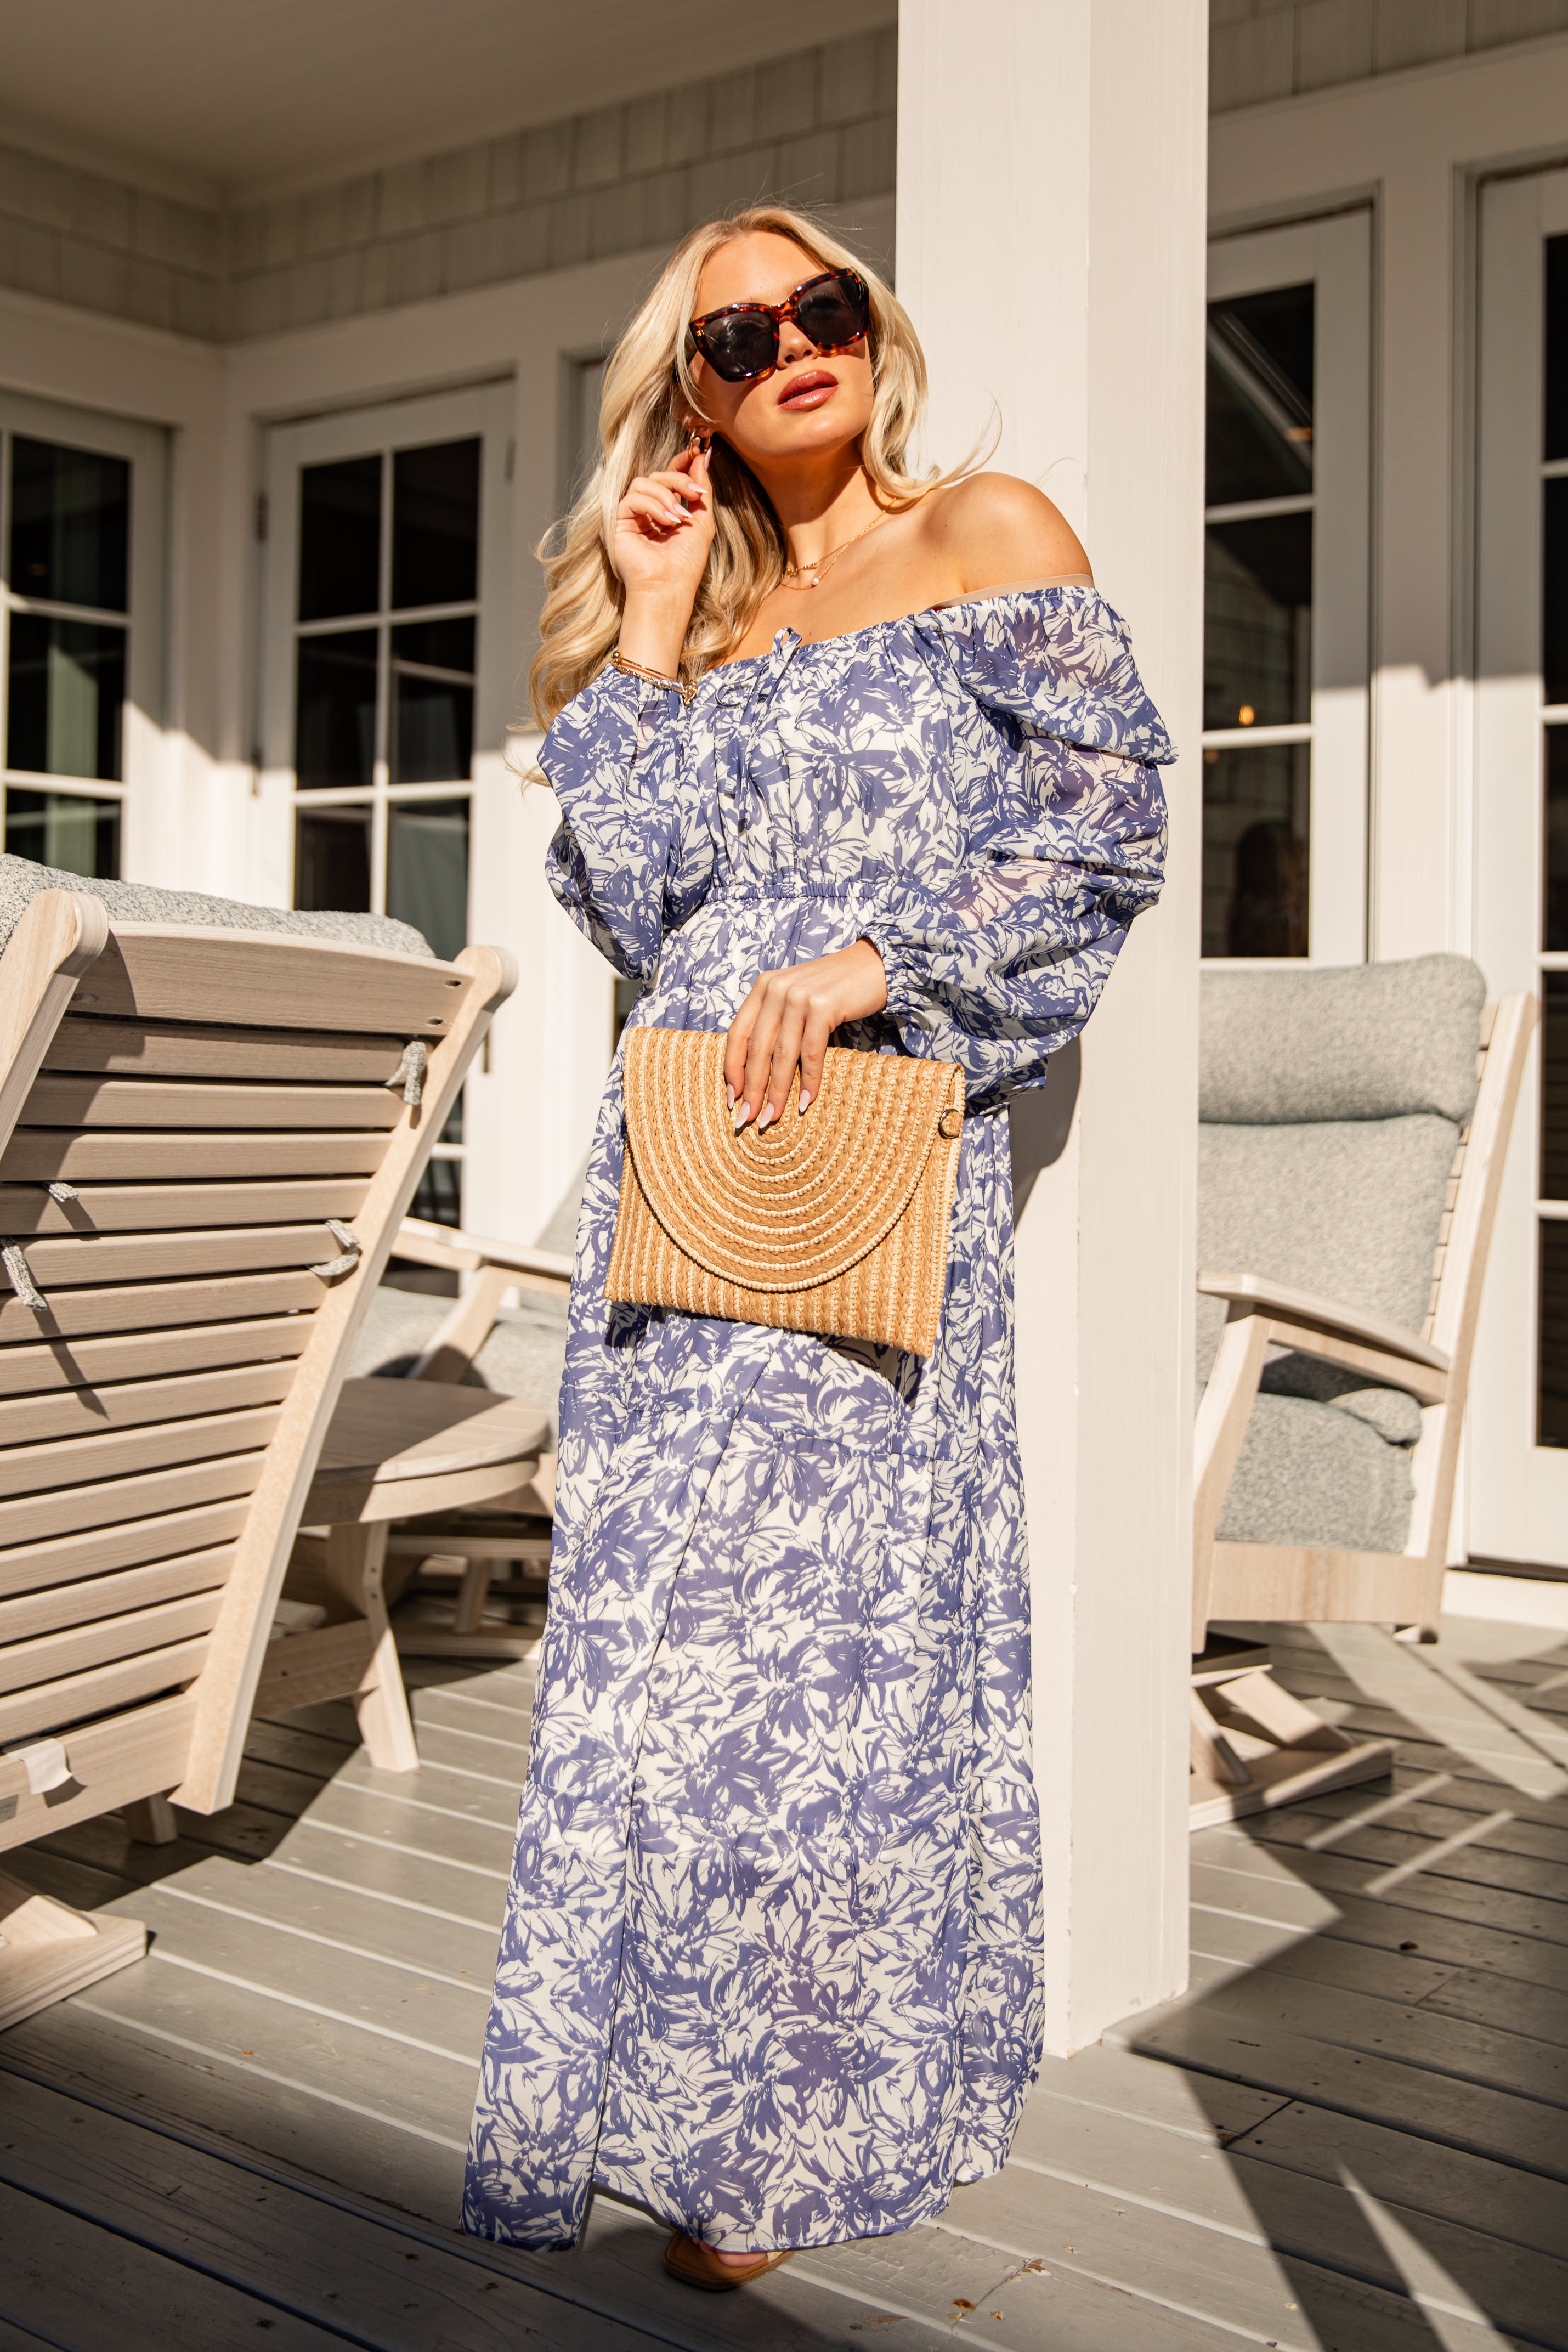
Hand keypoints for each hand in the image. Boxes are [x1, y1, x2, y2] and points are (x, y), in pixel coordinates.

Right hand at [612, 445, 714, 673]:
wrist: (668, 588)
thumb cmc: (685, 564)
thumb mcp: (702, 521)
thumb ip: (702, 489)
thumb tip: (702, 456)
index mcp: (663, 512)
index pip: (667, 477)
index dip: (680, 463)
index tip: (696, 453)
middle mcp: (644, 512)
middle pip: (656, 476)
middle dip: (678, 480)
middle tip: (695, 494)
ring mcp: (629, 517)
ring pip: (643, 483)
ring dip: (666, 496)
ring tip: (679, 518)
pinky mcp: (616, 522)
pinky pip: (632, 498)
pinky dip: (652, 506)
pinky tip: (665, 522)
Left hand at [724, 941, 889, 1130]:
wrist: (873, 966)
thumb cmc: (833, 990)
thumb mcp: (795, 999)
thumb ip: (775, 1023)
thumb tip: (756, 1073)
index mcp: (764, 987)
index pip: (737, 1034)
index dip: (732, 1069)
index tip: (731, 1098)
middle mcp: (776, 989)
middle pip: (756, 1048)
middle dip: (752, 1088)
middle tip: (746, 1118)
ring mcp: (799, 997)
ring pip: (782, 1055)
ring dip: (777, 1091)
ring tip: (772, 1117)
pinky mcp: (823, 1006)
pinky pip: (811, 1053)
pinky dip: (808, 1081)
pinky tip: (805, 1102)